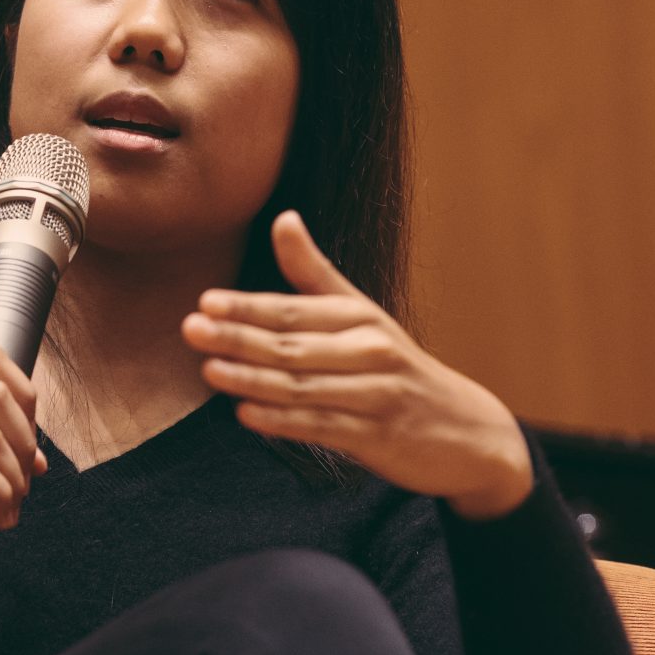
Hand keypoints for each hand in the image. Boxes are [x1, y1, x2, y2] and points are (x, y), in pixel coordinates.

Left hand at [183, 210, 534, 520]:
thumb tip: (283, 217)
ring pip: (303, 387)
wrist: (464, 428)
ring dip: (253, 379)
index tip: (205, 302)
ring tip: (210, 370)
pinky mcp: (377, 437)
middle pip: (293, 345)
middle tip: (190, 329)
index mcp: (360, 317)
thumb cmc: (397, 367)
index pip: (293, 309)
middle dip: (239, 337)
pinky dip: (283, 422)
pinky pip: (323, 427)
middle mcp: (370, 351)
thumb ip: (314, 273)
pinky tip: (247, 416)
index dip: (248, 306)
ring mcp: (375, 395)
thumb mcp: (362, 315)